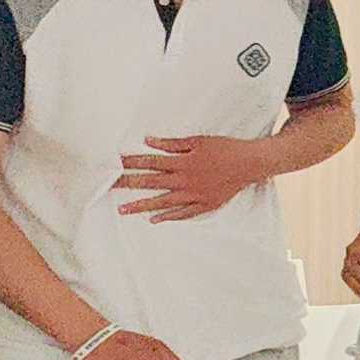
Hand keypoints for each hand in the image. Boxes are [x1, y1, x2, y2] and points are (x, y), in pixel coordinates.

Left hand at [114, 132, 275, 222]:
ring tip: (122, 210)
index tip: (114, 164)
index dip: (131, 162)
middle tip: (108, 187)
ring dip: (142, 205)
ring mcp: (195, 194)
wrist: (251, 163)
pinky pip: (184, 212)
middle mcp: (185, 180)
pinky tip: (154, 219)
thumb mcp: (198, 141)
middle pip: (150, 182)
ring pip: (163, 202)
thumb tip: (150, 141)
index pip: (150, 162)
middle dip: (128, 184)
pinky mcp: (205, 204)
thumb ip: (172, 144)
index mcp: (182, 162)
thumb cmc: (225, 148)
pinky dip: (169, 216)